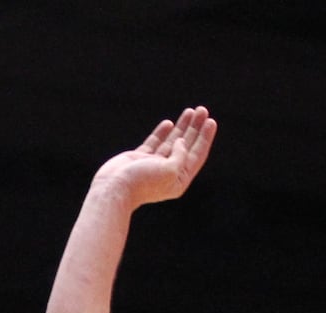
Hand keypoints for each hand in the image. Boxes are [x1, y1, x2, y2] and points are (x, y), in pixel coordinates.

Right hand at [93, 107, 216, 209]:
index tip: (211, 121)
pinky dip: (162, 133)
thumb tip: (181, 142)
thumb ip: (180, 156)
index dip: (205, 137)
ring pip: (172, 142)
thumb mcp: (170, 170)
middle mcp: (168, 173)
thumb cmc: (142, 182)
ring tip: (190, 111)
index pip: (196, 155)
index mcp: (178, 180)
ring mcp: (153, 165)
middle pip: (186, 146)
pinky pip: (155, 143)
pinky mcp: (140, 159)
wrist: (114, 187)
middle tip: (202, 110)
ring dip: (181, 126)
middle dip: (195, 128)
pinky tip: (169, 123)